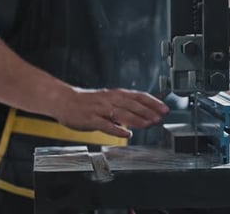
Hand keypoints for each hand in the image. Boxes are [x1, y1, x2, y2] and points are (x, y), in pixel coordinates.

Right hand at [52, 88, 168, 137]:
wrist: (64, 100)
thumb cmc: (89, 101)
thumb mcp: (110, 99)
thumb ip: (126, 105)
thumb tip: (145, 111)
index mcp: (116, 94)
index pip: (139, 96)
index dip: (153, 102)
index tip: (164, 109)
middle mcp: (110, 99)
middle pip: (132, 104)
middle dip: (148, 111)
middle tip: (159, 118)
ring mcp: (100, 109)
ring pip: (121, 113)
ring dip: (136, 119)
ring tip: (147, 124)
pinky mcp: (90, 119)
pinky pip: (105, 124)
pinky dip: (116, 129)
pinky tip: (125, 134)